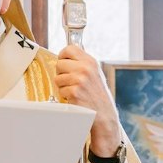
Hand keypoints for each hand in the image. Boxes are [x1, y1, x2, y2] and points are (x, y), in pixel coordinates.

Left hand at [54, 44, 122, 158]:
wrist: (104, 114)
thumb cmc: (97, 95)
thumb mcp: (94, 73)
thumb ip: (81, 63)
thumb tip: (64, 56)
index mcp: (90, 61)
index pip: (69, 49)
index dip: (63, 56)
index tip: (65, 63)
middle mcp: (85, 68)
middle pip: (59, 64)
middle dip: (62, 74)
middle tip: (71, 82)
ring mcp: (79, 80)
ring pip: (58, 78)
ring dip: (63, 86)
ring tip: (75, 91)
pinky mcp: (74, 92)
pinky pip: (60, 91)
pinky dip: (65, 96)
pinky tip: (76, 99)